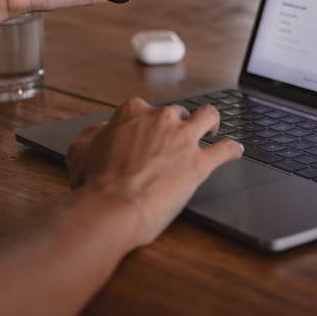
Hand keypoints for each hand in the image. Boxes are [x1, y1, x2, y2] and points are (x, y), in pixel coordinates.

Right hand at [66, 98, 241, 248]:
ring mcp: (183, 139)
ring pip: (208, 117)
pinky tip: (235, 151)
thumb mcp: (80, 152)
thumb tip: (99, 132)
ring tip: (212, 131)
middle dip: (178, 124)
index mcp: (133, 112)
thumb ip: (92, 136)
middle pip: (178, 112)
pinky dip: (232, 149)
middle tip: (176, 140)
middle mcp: (161, 119)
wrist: (111, 208)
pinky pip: (225, 150)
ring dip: (212, 122)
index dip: (147, 123)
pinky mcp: (200, 163)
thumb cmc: (94, 185)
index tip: (148, 133)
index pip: (146, 109)